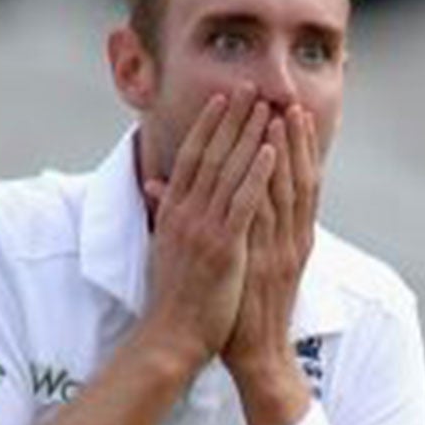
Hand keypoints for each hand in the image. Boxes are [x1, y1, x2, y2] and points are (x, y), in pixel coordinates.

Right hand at [139, 90, 275, 373]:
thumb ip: (164, 212)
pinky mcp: (223, 248)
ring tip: (266, 106)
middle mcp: (186, 216)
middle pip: (211, 155)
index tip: (222, 100)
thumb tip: (153, 185)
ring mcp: (204, 230)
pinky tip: (271, 150)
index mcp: (173, 214)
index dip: (208, 126)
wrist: (170, 338)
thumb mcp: (163, 248)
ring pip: (229, 172)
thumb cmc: (171, 299)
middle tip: (248, 86)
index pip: (191, 159)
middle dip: (230, 119)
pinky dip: (257, 174)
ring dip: (249, 136)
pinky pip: (243, 203)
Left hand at [224, 106, 320, 424]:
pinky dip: (271, 181)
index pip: (297, 186)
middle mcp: (293, 240)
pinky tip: (267, 154)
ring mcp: (283, 249)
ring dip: (285, 148)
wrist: (259, 359)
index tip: (290, 115)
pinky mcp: (271, 261)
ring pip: (288, 188)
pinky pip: (272, 213)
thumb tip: (229, 212)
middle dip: (294, 139)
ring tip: (280, 112)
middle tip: (289, 99)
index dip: (296, 151)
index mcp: (291, 242)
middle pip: (297, 179)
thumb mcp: (247, 271)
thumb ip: (242, 238)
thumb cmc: (245, 317)